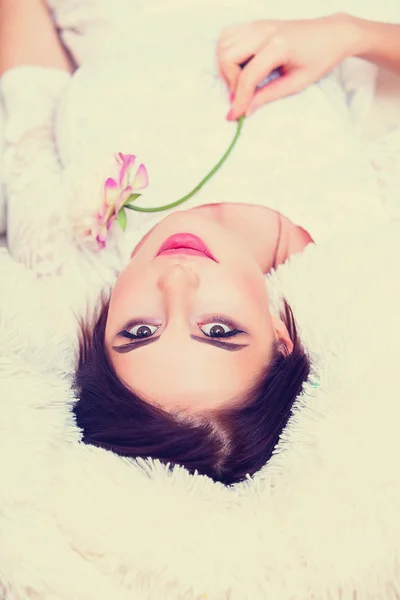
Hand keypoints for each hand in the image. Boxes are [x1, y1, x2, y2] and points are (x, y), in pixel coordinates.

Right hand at [217, 13, 361, 118]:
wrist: (332, 34)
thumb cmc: (320, 58)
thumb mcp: (297, 82)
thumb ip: (269, 95)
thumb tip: (247, 110)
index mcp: (278, 46)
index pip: (247, 76)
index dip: (239, 99)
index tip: (235, 115)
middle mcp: (264, 31)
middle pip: (227, 56)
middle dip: (230, 81)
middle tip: (242, 94)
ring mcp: (259, 24)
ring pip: (223, 43)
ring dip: (226, 66)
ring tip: (241, 80)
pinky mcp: (256, 24)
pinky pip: (228, 35)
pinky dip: (228, 52)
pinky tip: (240, 65)